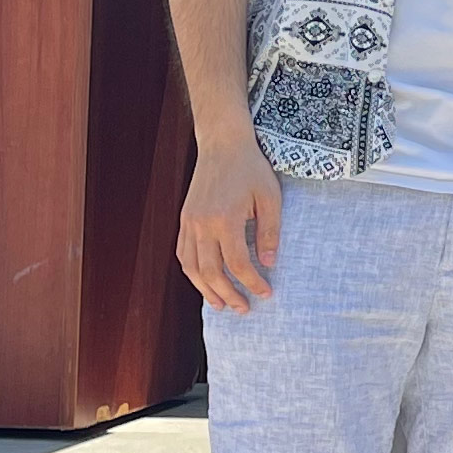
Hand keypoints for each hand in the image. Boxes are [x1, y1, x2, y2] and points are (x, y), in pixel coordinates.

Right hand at [177, 139, 282, 311]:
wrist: (222, 144)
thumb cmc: (250, 168)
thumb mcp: (270, 197)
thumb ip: (268, 232)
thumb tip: (268, 264)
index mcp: (225, 219)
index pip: (237, 264)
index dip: (252, 283)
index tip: (266, 293)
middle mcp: (202, 224)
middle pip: (212, 272)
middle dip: (229, 295)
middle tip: (244, 309)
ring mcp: (189, 222)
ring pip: (191, 267)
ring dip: (205, 289)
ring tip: (221, 305)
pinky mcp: (184, 219)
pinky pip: (183, 253)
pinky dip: (191, 271)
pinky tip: (204, 281)